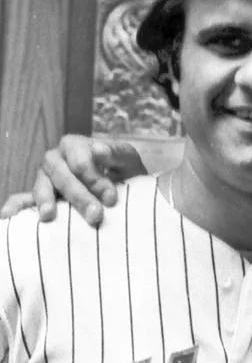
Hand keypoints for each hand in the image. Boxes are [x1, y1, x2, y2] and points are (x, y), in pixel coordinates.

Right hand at [0, 135, 144, 225]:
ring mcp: (45, 179)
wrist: (128, 190)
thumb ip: (116, 153)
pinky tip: (8, 216)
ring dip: (46, 200)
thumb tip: (99, 149)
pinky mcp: (41, 197)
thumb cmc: (127, 173)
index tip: (111, 198)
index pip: (79, 160)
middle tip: (96, 215)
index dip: (94, 178)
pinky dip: (16, 206)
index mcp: (75, 146)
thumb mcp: (128, 160)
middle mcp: (56, 160)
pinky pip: (22, 199)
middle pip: (61, 175)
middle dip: (78, 195)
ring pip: (41, 186)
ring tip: (50, 215)